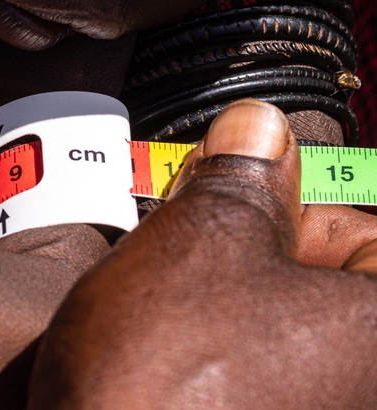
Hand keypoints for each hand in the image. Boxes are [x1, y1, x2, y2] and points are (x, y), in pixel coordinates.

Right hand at [28, 99, 376, 407]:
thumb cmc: (156, 390)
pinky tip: (165, 363)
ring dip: (226, 309)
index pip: (369, 232)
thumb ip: (241, 174)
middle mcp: (353, 385)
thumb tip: (258, 130)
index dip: (294, 202)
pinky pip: (248, 381)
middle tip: (192, 253)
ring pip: (276, 336)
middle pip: (322, 289)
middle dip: (253, 255)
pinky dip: (215, 362)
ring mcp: (309, 409)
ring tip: (168, 314)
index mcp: (376, 332)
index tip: (241, 199)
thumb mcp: (197, 240)